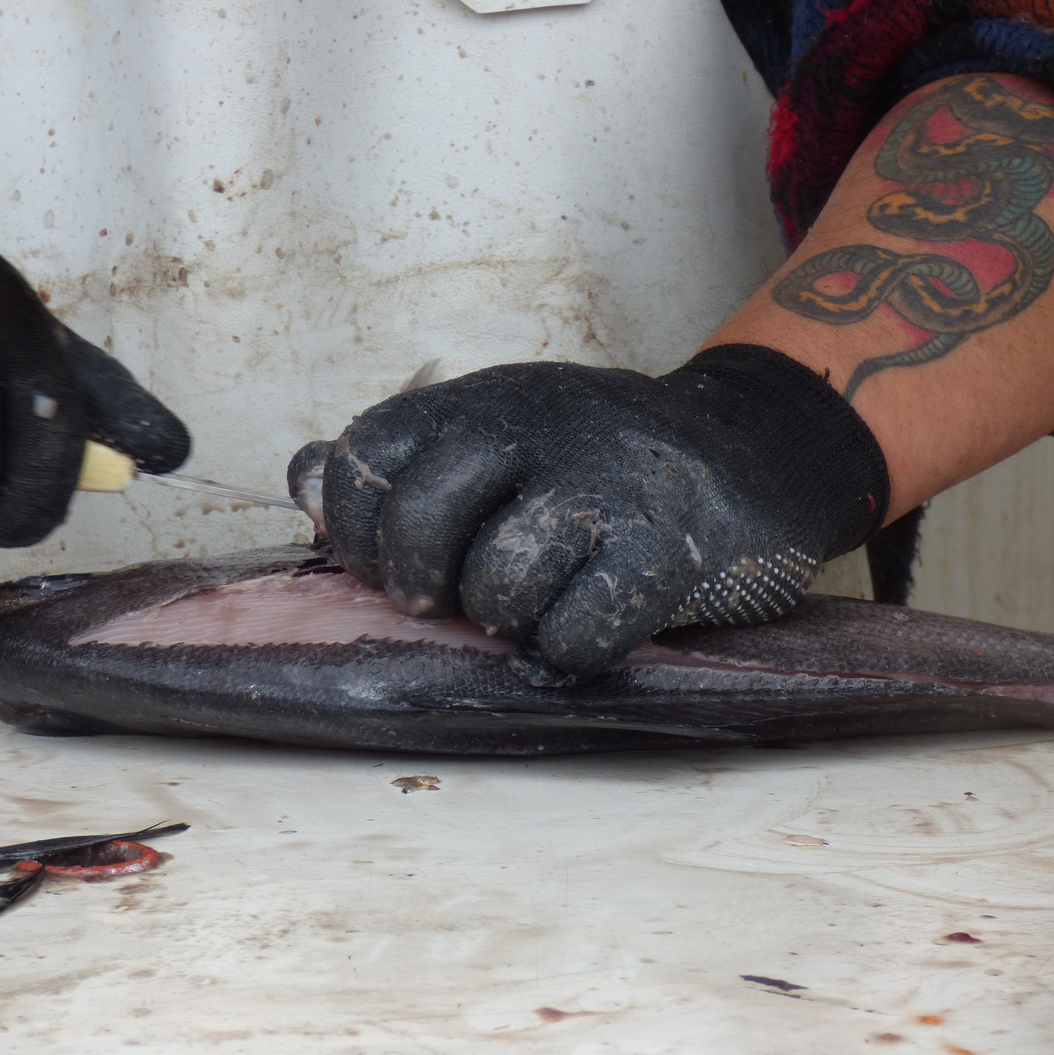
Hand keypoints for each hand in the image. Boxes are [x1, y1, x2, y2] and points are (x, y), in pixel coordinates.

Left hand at [294, 345, 889, 675]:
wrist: (750, 449)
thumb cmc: (601, 461)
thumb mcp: (500, 431)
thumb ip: (400, 458)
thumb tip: (303, 481)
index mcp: (479, 403)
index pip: (363, 461)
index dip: (357, 532)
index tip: (395, 559)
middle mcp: (533, 430)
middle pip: (420, 521)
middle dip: (424, 583)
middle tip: (457, 599)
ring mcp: (601, 487)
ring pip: (498, 586)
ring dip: (508, 619)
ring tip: (540, 603)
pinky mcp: (664, 549)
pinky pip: (576, 635)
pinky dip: (571, 651)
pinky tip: (589, 626)